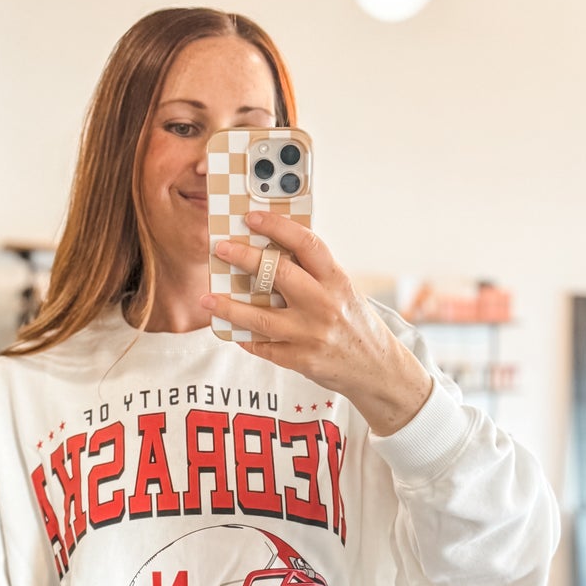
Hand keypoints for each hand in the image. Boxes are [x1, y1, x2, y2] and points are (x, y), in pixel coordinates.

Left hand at [203, 209, 432, 435]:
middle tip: (221, 249)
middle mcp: (324, 305)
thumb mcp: (343, 291)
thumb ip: (313, 274)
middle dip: (245, 258)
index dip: (277, 226)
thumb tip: (270, 253)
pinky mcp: (302, 360)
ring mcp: (312, 334)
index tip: (251, 217)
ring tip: (207, 299)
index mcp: (337, 280)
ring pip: (260, 318)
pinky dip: (246, 338)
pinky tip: (232, 331)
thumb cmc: (355, 323)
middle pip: (278, 274)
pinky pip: (264, 348)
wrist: (377, 368)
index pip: (306, 243)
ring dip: (229, 307)